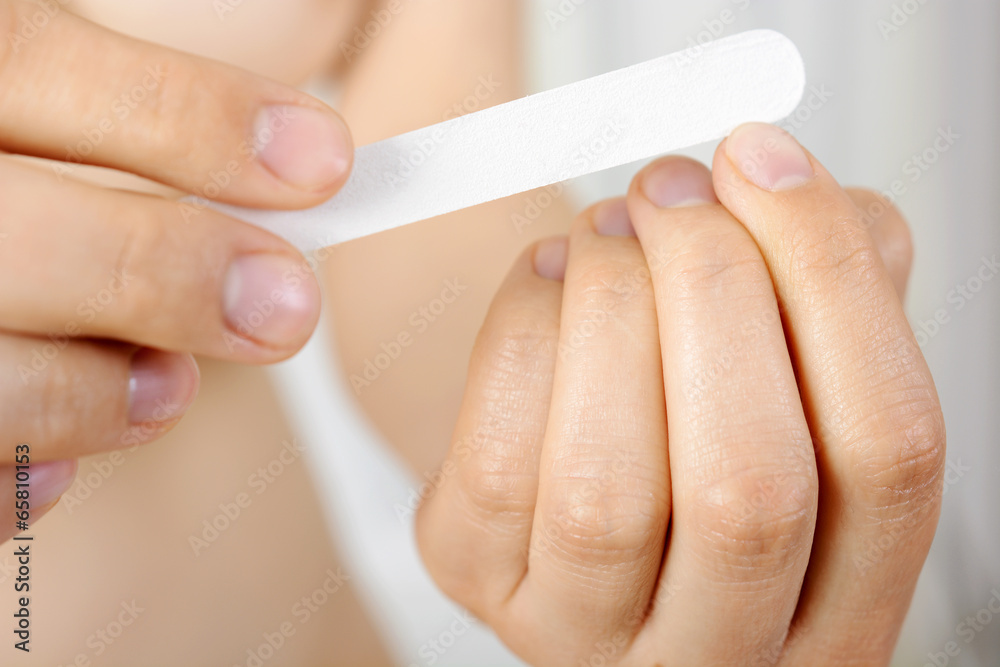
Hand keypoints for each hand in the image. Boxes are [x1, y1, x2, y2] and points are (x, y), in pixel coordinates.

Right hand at [0, 0, 352, 541]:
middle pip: (17, 239)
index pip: (33, 63)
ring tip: (169, 387)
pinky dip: (23, 483)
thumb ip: (140, 123)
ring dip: (99, 395)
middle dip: (167, 274)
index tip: (321, 160)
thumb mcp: (40, 109)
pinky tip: (61, 464)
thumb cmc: (4, 184)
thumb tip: (306, 159)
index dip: (189, 117)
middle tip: (287, 308)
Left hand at [417, 123, 943, 664]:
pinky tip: (549, 278)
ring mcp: (584, 632)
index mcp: (838, 604)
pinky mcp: (478, 579)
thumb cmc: (688, 404)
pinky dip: (523, 329)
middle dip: (709, 290)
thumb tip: (793, 196)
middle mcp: (719, 646)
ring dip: (609, 308)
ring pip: (605, 489)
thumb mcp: (786, 360)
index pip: (888, 455)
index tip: (766, 160)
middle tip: (671, 187)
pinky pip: (494, 458)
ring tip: (608, 229)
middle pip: (747, 488)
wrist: (560, 440)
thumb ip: (827, 288)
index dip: (832, 283)